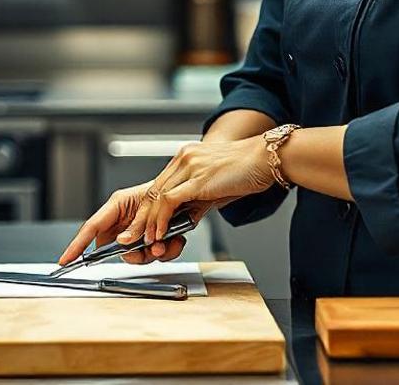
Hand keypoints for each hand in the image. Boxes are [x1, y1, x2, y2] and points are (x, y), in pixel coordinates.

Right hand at [57, 181, 206, 266]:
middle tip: (146, 252)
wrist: (192, 190)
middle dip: (133, 255)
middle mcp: (127, 222)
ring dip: (154, 254)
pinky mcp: (157, 239)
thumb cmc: (168, 186)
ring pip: (138, 256)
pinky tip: (177, 241)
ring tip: (167, 244)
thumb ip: (135, 224)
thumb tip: (123, 242)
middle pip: (117, 249)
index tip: (64, 260)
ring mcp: (141, 232)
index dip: (76, 245)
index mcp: (118, 207)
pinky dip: (168, 251)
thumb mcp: (148, 202)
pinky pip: (156, 254)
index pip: (91, 228)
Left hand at [118, 136, 276, 248]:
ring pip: (157, 197)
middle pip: (152, 191)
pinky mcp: (197, 178)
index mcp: (187, 157)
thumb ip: (198, 200)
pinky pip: (169, 201)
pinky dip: (161, 220)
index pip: (158, 186)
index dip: (147, 209)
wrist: (266, 159)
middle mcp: (184, 158)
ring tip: (145, 241)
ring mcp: (189, 166)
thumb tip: (186, 219)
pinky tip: (160, 233)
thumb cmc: (248, 171)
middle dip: (140, 219)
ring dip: (148, 223)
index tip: (141, 227)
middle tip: (132, 238)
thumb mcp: (216, 188)